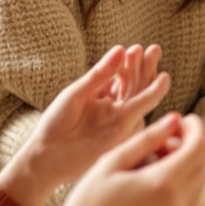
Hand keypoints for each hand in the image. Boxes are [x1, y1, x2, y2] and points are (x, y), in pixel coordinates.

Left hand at [0, 45, 169, 205]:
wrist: (46, 157)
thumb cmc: (55, 125)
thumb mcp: (76, 93)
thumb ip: (99, 74)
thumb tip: (121, 48)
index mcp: (100, 99)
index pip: (120, 78)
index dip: (129, 64)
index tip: (136, 48)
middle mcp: (112, 111)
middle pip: (134, 87)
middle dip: (144, 69)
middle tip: (154, 49)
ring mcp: (118, 123)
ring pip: (138, 98)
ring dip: (148, 81)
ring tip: (159, 66)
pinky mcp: (122, 136)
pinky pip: (139, 114)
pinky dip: (149, 98)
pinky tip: (159, 85)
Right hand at [57, 111, 204, 205]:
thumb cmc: (87, 204)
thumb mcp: (112, 162)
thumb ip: (147, 138)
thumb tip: (173, 119)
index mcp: (162, 184)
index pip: (198, 147)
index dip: (195, 128)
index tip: (185, 119)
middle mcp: (176, 205)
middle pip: (202, 165)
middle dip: (190, 145)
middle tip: (165, 139)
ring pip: (199, 185)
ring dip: (187, 167)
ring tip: (158, 161)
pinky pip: (188, 204)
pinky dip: (181, 188)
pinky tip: (155, 184)